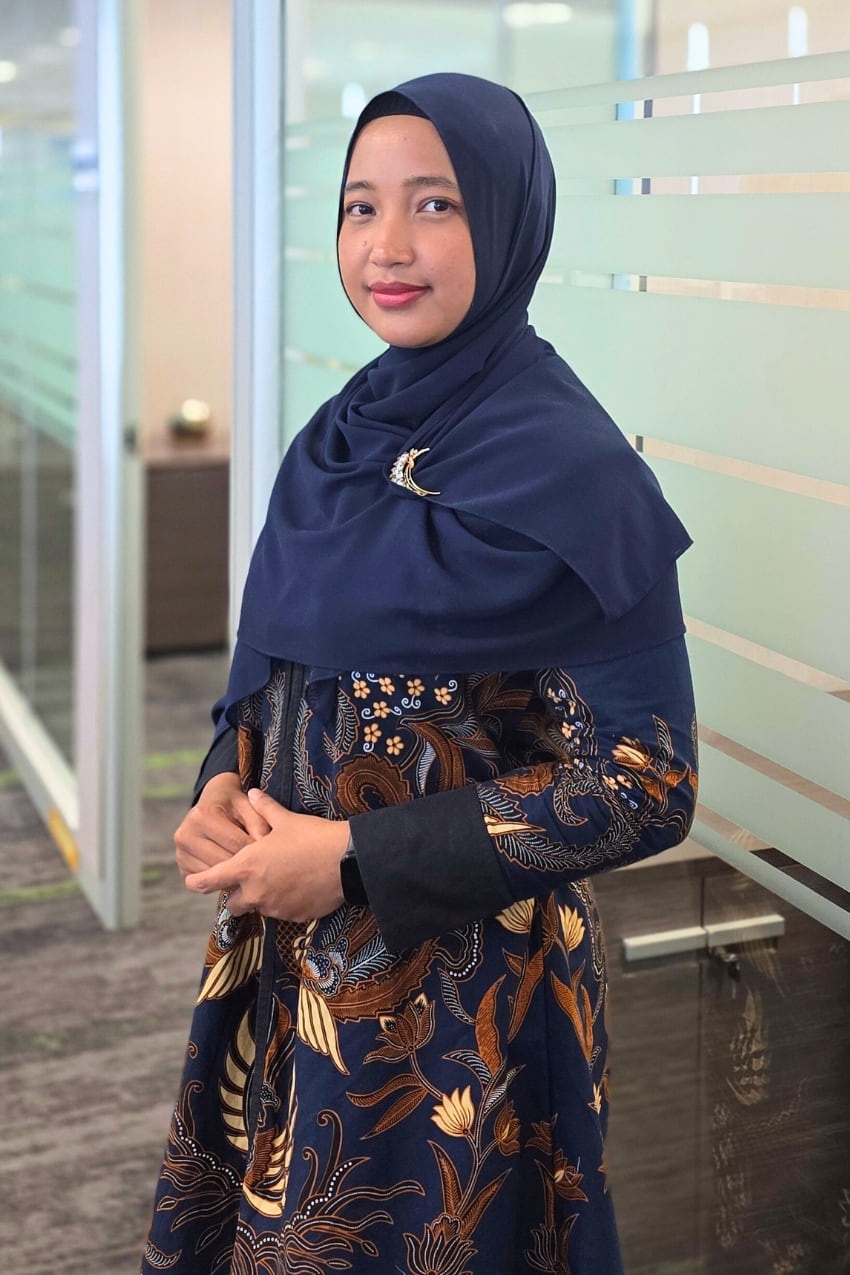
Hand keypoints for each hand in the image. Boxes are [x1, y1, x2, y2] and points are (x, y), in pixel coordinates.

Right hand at [174, 772, 271, 877]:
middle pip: (224, 861)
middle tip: (264, 868)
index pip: (235, 842)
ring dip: (235, 877)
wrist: (212, 802)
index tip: (271, 855)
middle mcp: (185, 835)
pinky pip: (207, 885)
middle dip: (246, 865)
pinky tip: (235, 876)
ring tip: (251, 873)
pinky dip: (223, 883)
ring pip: (215, 876)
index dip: (256, 850)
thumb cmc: (233, 804)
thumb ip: (258, 822)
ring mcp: (180, 854)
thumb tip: (264, 844)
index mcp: (202, 816)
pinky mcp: (183, 869)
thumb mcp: (248, 804)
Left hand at [184, 788, 349, 921]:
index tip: (190, 881)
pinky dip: (283, 903)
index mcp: (247, 867)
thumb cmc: (312, 837)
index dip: (197, 882)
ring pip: (258, 908)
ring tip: (278, 880)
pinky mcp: (293, 917)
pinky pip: (281, 912)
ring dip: (261, 898)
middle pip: (232, 903)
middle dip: (236, 894)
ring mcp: (274, 907)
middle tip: (248, 880)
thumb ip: (264, 809)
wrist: (346, 861)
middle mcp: (255, 892)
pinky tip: (297, 887)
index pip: (210, 880)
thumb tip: (253, 792)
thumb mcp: (286, 820)